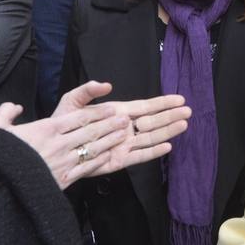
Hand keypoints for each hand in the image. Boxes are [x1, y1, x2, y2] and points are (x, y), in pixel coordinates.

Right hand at [0, 96, 128, 189]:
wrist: (0, 183)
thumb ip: (6, 113)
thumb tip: (14, 107)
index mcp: (46, 128)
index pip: (79, 118)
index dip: (98, 113)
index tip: (111, 109)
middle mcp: (59, 143)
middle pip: (90, 131)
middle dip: (110, 125)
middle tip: (125, 120)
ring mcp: (64, 162)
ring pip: (93, 148)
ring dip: (110, 141)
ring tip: (123, 135)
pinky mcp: (65, 179)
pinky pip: (87, 167)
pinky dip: (100, 161)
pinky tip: (109, 156)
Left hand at [54, 81, 189, 177]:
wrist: (55, 147)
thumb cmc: (63, 123)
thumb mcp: (72, 101)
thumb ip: (88, 90)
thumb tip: (106, 84)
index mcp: (117, 112)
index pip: (145, 106)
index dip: (162, 103)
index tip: (179, 99)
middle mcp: (124, 128)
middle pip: (153, 121)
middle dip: (170, 116)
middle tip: (188, 111)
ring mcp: (123, 144)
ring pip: (151, 137)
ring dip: (167, 131)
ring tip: (184, 124)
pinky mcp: (119, 160)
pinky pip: (140, 156)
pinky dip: (153, 151)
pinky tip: (167, 146)